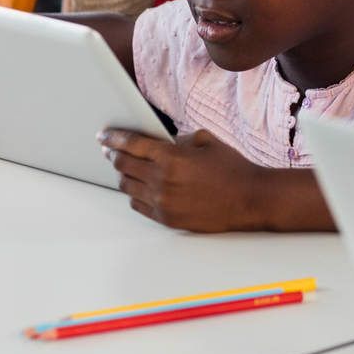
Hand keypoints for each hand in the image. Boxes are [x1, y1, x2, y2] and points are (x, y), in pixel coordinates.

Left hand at [100, 127, 269, 232]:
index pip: (131, 144)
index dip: (113, 137)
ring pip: (127, 186)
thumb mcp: (206, 140)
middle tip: (108, 149)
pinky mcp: (167, 218)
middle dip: (113, 154)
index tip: (104, 135)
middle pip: (123, 165)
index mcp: (171, 157)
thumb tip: (163, 144)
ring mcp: (163, 202)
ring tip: (122, 167)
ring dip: (121, 174)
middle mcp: (162, 180)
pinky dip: (133, 193)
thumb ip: (179, 139)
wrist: (250, 200)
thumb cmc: (232, 169)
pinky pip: (138, 204)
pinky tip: (136, 187)